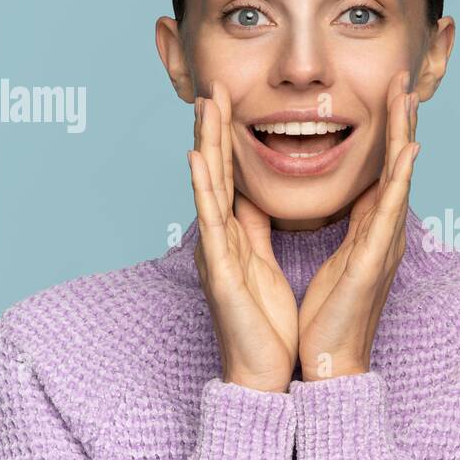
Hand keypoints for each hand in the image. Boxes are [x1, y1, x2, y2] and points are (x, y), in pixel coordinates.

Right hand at [188, 80, 298, 392]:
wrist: (261, 373)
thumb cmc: (263, 323)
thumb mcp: (261, 263)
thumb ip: (254, 228)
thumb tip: (251, 196)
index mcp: (235, 235)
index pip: (229, 176)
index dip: (226, 138)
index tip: (228, 99)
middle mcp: (220, 238)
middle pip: (214, 173)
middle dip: (212, 129)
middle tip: (211, 86)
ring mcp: (215, 252)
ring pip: (208, 188)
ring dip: (204, 145)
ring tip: (204, 107)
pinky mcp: (219, 273)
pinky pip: (212, 225)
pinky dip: (203, 190)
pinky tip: (197, 160)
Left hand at [297, 69, 419, 380]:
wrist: (332, 365)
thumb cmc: (329, 320)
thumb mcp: (332, 261)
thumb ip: (340, 228)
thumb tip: (340, 200)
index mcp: (370, 232)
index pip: (382, 173)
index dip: (388, 134)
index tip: (388, 97)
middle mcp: (385, 234)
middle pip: (397, 166)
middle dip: (402, 122)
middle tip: (404, 81)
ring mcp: (385, 245)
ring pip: (398, 178)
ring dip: (405, 135)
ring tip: (407, 97)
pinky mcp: (375, 260)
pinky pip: (389, 210)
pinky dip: (401, 177)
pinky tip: (408, 148)